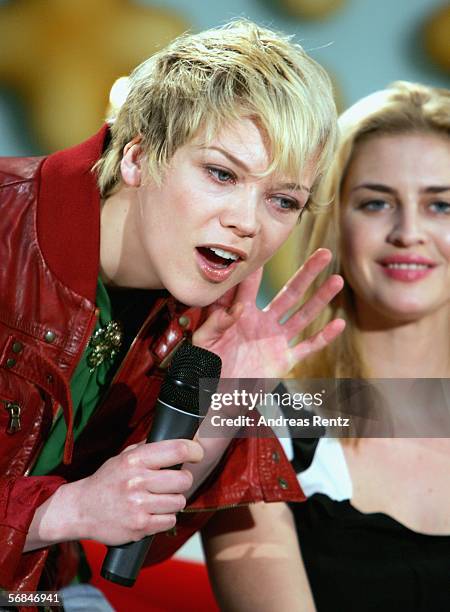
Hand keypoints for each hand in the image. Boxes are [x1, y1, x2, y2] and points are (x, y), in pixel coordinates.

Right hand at [32, 439, 203, 548]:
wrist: (81, 509)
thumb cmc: (107, 481)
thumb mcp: (123, 457)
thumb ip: (149, 448)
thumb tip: (180, 439)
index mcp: (134, 460)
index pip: (177, 449)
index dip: (194, 450)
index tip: (197, 453)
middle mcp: (137, 481)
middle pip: (184, 479)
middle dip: (183, 480)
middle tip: (174, 481)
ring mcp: (138, 505)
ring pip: (179, 502)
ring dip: (174, 501)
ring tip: (160, 499)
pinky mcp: (140, 526)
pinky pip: (170, 520)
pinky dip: (165, 518)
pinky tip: (153, 512)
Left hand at [193, 248, 344, 377]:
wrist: (215, 396)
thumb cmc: (205, 366)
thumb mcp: (203, 342)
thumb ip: (216, 323)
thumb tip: (237, 308)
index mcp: (241, 314)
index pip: (251, 287)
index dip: (259, 269)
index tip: (267, 248)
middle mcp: (263, 323)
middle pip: (289, 294)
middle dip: (307, 274)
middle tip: (324, 254)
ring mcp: (276, 340)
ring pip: (303, 316)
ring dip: (321, 299)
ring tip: (337, 280)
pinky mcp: (284, 360)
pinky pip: (307, 347)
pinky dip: (323, 338)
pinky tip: (338, 324)